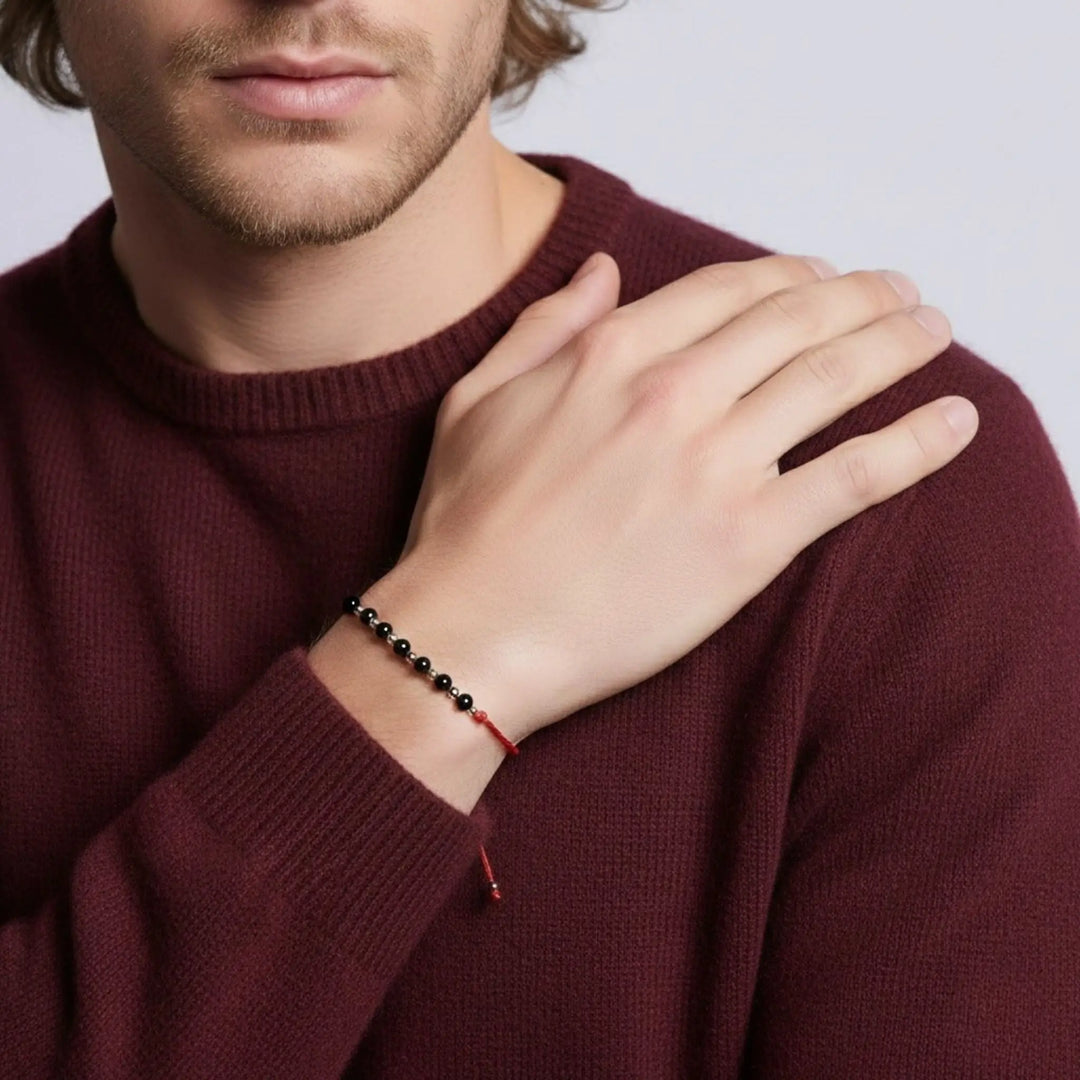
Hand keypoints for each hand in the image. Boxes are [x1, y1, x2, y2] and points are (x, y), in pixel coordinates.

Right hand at [385, 252, 975, 743]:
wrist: (473, 634)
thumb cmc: (466, 526)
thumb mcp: (478, 400)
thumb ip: (545, 326)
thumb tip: (600, 271)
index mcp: (612, 354)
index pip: (730, 289)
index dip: (791, 275)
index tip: (822, 277)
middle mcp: (674, 394)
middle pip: (798, 321)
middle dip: (863, 297)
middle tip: (900, 297)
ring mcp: (717, 465)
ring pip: (837, 380)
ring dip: (901, 345)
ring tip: (935, 335)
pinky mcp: (749, 541)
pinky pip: (856, 475)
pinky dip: (917, 442)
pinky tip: (955, 420)